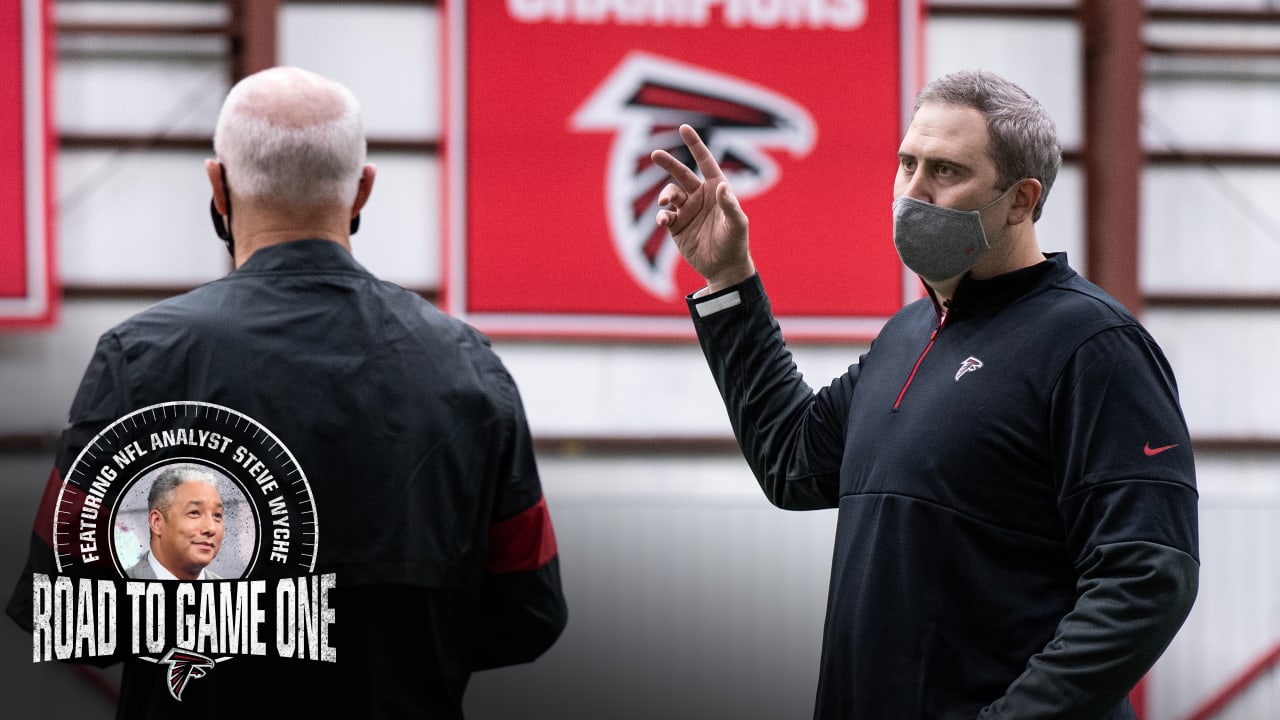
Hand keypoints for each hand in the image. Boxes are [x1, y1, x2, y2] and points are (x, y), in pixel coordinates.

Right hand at [651, 124, 754, 293]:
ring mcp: (687, 210)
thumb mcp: (737, 224)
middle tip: (655, 154)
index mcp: (716, 189)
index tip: (683, 128)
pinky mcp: (676, 226)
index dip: (695, 145)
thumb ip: (730, 205)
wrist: (724, 268)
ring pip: (670, 194)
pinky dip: (662, 215)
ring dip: (666, 196)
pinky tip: (665, 220)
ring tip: (665, 204)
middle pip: (681, 173)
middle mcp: (700, 196)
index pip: (704, 162)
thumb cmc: (735, 243)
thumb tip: (721, 186)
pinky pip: (665, 215)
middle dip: (668, 163)